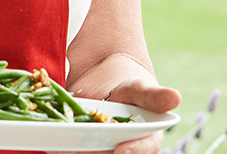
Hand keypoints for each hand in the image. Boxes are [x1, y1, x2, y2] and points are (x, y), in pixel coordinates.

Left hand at [49, 78, 180, 153]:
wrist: (103, 81)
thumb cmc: (127, 86)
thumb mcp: (138, 88)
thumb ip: (152, 95)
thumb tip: (175, 97)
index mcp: (144, 141)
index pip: (143, 150)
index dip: (133, 152)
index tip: (120, 150)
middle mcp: (122, 150)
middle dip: (94, 151)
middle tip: (77, 146)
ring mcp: (100, 150)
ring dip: (74, 150)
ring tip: (58, 145)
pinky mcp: (80, 148)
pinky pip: (71, 151)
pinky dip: (59, 148)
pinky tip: (50, 142)